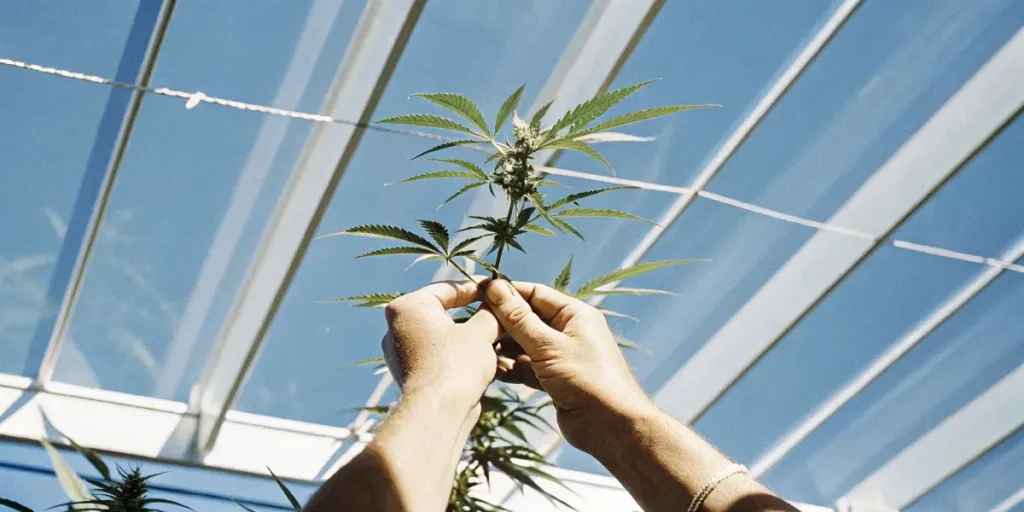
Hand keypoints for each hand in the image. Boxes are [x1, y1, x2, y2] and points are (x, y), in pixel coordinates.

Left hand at [382, 279, 499, 410]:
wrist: (436, 413)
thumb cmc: (456, 365)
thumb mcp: (481, 332)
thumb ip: (490, 313)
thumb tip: (500, 304)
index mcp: (408, 307)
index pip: (447, 289)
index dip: (477, 289)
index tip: (498, 291)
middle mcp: (396, 327)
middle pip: (443, 312)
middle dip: (473, 314)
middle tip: (498, 314)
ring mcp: (400, 352)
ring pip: (441, 336)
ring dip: (468, 336)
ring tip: (495, 337)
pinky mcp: (409, 374)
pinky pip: (437, 356)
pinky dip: (457, 355)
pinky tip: (481, 359)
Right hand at [485, 280, 653, 450]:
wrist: (611, 427)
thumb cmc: (587, 379)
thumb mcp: (548, 346)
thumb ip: (519, 319)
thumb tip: (496, 288)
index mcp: (574, 315)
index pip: (534, 294)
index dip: (507, 293)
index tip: (478, 293)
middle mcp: (567, 332)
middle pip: (526, 319)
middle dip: (501, 323)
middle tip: (473, 326)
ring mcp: (560, 357)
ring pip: (523, 346)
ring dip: (503, 348)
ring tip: (478, 350)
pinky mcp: (552, 380)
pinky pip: (526, 368)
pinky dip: (510, 368)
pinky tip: (491, 370)